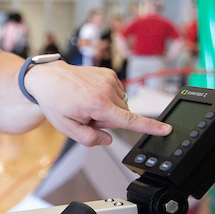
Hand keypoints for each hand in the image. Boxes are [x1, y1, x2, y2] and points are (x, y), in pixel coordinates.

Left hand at [26, 61, 170, 146]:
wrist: (49, 78)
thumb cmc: (55, 101)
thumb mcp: (66, 127)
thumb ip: (88, 138)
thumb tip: (107, 139)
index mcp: (97, 104)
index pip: (128, 119)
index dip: (149, 127)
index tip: (166, 129)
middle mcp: (106, 90)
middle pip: (121, 116)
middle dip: (106, 120)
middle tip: (85, 114)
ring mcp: (109, 79)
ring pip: (120, 105)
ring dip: (107, 109)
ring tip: (86, 103)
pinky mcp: (109, 73)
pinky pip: (117, 94)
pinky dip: (107, 98)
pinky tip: (91, 95)